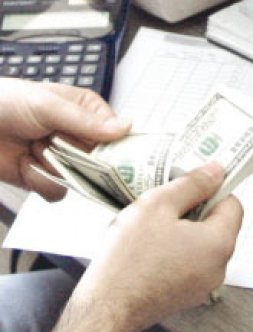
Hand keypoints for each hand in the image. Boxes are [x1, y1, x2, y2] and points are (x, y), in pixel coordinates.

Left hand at [0, 78, 130, 200]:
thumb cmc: (3, 103)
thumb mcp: (47, 105)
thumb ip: (85, 121)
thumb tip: (124, 128)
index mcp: (87, 113)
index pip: (118, 136)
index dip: (116, 148)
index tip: (108, 154)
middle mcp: (79, 137)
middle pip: (103, 163)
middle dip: (80, 160)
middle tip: (62, 148)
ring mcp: (65, 159)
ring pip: (82, 180)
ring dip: (55, 168)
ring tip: (34, 148)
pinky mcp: (48, 178)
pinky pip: (59, 191)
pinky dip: (40, 181)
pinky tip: (25, 162)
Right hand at [36, 162, 242, 331]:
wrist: (107, 307)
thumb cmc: (130, 257)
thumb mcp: (157, 205)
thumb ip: (192, 185)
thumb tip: (217, 171)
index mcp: (220, 243)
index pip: (233, 205)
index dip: (213, 191)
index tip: (190, 185)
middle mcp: (220, 267)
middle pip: (218, 227)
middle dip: (194, 212)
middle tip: (163, 206)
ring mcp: (204, 285)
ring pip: (202, 247)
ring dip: (183, 234)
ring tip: (151, 230)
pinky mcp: (187, 296)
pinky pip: (190, 266)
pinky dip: (176, 254)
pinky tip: (149, 252)